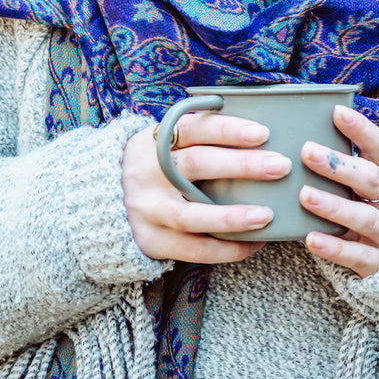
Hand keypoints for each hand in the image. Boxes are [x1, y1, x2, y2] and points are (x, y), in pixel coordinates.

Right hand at [121, 113, 288, 263]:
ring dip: (231, 216)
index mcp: (155, 142)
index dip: (227, 130)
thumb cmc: (152, 168)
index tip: (263, 133)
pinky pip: (193, 249)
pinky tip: (254, 243)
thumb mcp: (162, 145)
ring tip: (266, 215)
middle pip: (196, 166)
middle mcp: (149, 174)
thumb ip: (197, 139)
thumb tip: (259, 134)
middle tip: (280, 166)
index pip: (193, 129)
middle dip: (241, 166)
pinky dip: (226, 249)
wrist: (98, 203)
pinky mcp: (153, 241)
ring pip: (192, 215)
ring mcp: (149, 210)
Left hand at [300, 106, 378, 277]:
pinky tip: (309, 239)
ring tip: (304, 194)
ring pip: (363, 217)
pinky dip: (333, 247)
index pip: (378, 147)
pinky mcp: (377, 263)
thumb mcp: (360, 186)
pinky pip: (356, 255)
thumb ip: (340, 166)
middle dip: (339, 165)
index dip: (360, 129)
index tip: (337, 112)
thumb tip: (298, 130)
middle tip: (307, 151)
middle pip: (369, 179)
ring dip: (333, 205)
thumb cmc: (365, 211)